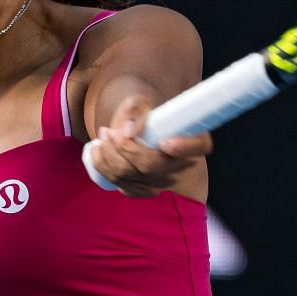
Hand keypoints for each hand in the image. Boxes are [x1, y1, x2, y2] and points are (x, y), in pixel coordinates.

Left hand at [83, 94, 212, 198]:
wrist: (147, 137)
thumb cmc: (148, 118)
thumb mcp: (145, 104)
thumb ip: (136, 108)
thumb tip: (129, 131)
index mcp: (196, 142)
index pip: (198, 146)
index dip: (184, 147)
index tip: (167, 143)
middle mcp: (182, 165)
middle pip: (149, 164)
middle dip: (123, 148)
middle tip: (108, 131)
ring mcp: (162, 183)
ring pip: (131, 176)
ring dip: (108, 156)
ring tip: (102, 138)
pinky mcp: (143, 191)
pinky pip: (121, 185)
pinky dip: (104, 168)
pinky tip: (98, 152)